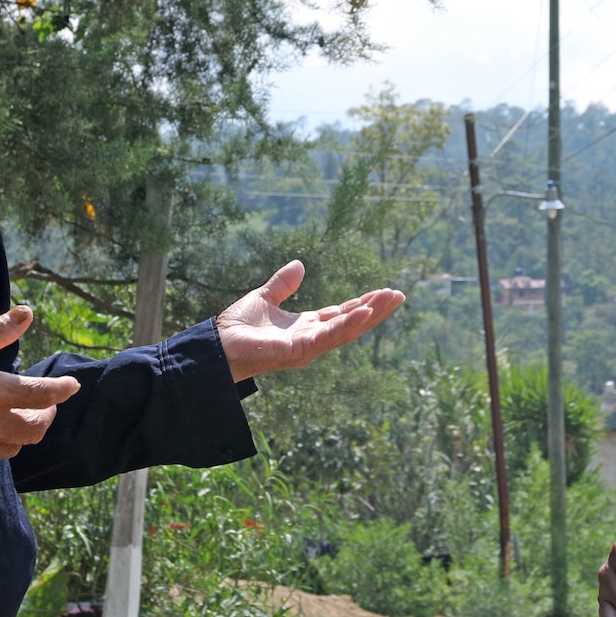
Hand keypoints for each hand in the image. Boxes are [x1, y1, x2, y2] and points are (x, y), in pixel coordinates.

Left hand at [216, 260, 404, 380]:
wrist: (216, 344)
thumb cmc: (236, 327)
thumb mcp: (264, 297)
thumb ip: (283, 283)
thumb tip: (300, 264)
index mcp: (306, 326)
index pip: (342, 314)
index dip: (363, 303)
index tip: (384, 291)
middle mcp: (311, 338)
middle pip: (351, 323)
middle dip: (376, 310)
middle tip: (399, 295)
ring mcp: (308, 347)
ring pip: (346, 331)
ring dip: (370, 316)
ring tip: (390, 299)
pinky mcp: (299, 352)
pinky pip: (329, 338)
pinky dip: (348, 325)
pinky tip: (364, 312)